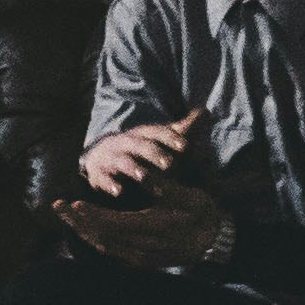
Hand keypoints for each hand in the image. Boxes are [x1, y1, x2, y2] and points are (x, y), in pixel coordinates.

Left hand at [55, 187, 228, 271]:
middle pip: (100, 236)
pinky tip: (85, 232)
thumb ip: (163, 186)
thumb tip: (141, 174)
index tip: (72, 203)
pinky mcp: (141, 262)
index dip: (90, 214)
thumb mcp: (188, 196)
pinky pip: (111, 253)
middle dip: (77, 221)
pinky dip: (95, 242)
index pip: (112, 223)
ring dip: (82, 231)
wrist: (215, 242)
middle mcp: (141, 246)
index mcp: (151, 228)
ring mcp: (140, 257)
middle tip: (57, 207)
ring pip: (103, 246)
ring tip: (65, 216)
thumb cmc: (202, 214)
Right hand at [79, 110, 198, 199]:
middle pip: (140, 145)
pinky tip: (119, 192)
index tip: (185, 146)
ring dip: (133, 168)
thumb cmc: (135, 150)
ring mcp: (110, 158)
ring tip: (144, 177)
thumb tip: (205, 113)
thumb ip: (179, 131)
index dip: (170, 138)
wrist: (98, 159)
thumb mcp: (155, 139)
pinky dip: (110, 184)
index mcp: (141, 135)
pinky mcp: (98, 174)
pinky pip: (102, 178)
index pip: (157, 132)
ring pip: (122, 161)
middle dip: (154, 153)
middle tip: (169, 164)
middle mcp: (125, 143)